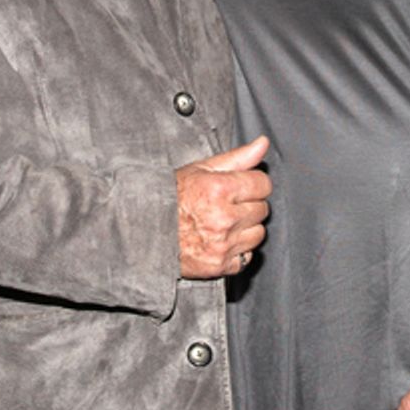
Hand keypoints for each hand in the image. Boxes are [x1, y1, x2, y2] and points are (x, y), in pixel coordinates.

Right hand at [176, 136, 270, 278]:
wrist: (146, 229)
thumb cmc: (172, 196)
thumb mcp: (201, 169)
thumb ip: (238, 157)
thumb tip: (263, 143)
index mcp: (219, 189)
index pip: (263, 184)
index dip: (252, 182)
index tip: (239, 185)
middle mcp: (223, 218)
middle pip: (263, 209)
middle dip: (248, 204)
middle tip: (227, 203)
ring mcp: (222, 245)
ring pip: (258, 233)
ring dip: (246, 228)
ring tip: (224, 222)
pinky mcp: (220, 266)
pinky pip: (247, 257)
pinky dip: (238, 250)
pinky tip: (221, 240)